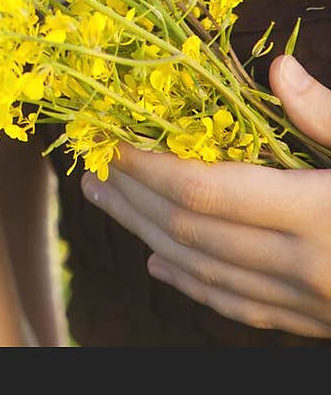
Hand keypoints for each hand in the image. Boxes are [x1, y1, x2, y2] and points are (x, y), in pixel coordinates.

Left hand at [79, 54, 330, 337]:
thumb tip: (279, 70)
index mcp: (319, 217)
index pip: (206, 194)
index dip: (149, 166)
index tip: (108, 136)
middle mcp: (306, 270)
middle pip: (192, 236)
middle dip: (133, 198)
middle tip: (86, 166)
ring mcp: (311, 306)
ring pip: (206, 275)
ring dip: (147, 237)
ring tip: (106, 203)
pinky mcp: (318, 324)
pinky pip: (241, 310)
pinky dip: (194, 288)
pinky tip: (163, 269)